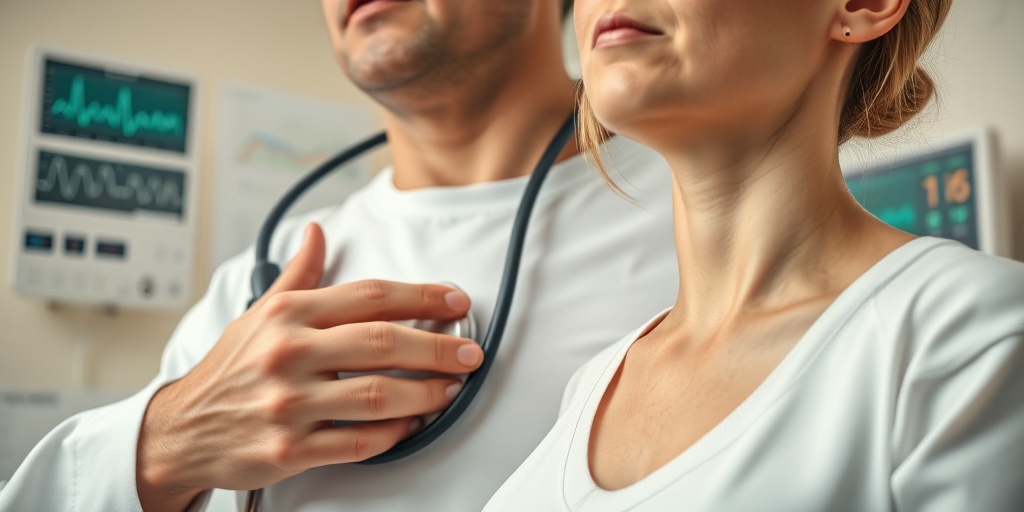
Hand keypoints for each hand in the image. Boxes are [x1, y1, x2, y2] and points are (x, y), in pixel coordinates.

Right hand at [136, 223, 482, 510]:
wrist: (183, 430)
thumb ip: (298, 275)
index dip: (421, 296)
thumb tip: (318, 233)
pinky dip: (395, 434)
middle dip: (437, 347)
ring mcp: (289, 404)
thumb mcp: (259, 313)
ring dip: (425, 393)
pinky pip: (359, 443)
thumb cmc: (231, 369)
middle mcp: (288, 354)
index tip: (455, 302)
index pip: (369, 296)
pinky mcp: (290, 450)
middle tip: (469, 352)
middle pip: (382, 343)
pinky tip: (413, 423)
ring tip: (450, 389)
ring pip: (378, 396)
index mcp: (287, 314)